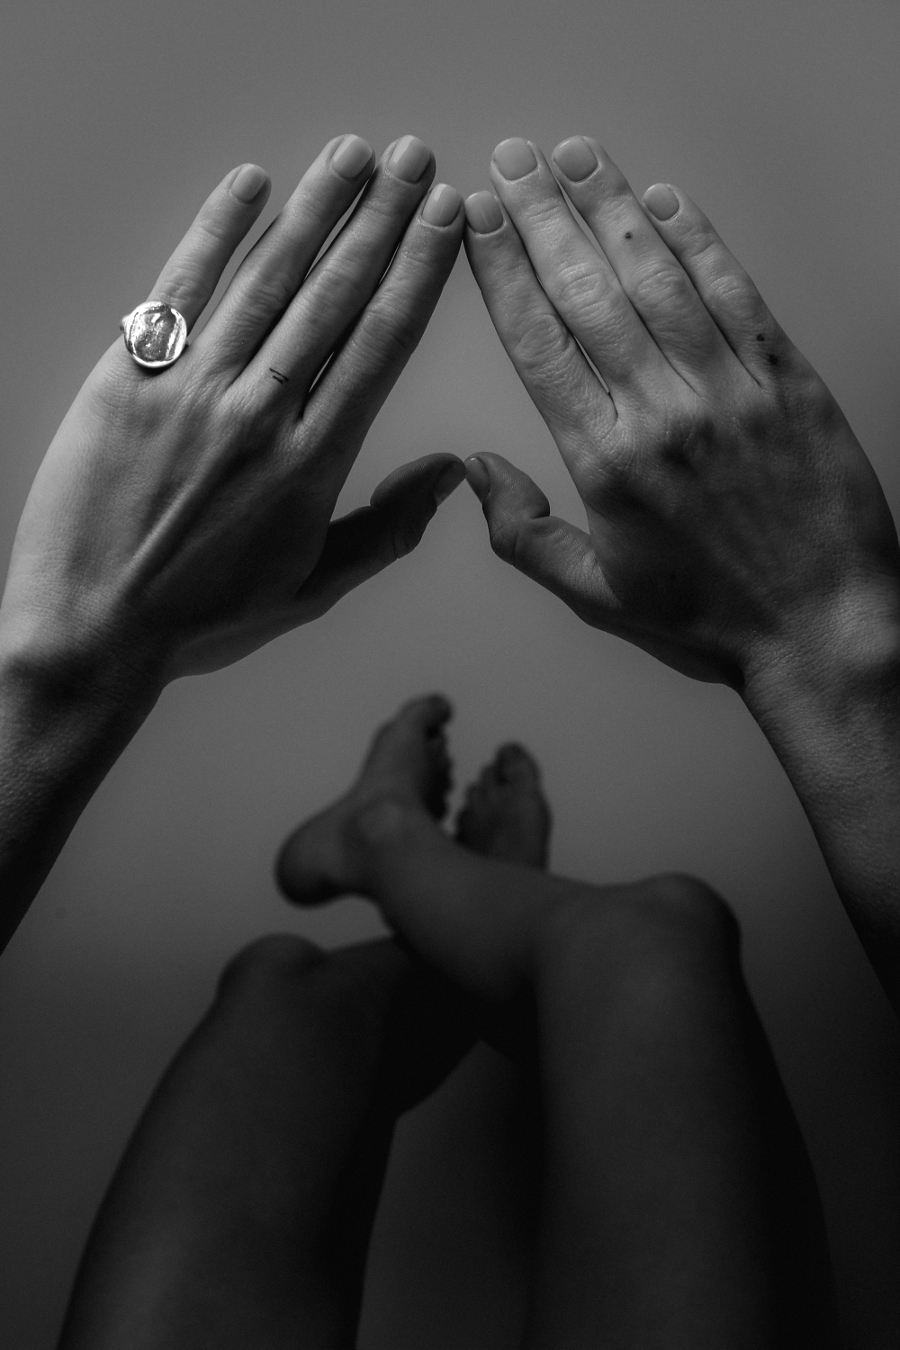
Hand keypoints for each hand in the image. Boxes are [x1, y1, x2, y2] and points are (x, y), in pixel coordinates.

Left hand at [0, 136, 464, 698]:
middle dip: (379, 220)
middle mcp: (260, 413)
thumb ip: (389, 527)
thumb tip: (452, 473)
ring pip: (266, 279)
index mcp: (313, 463)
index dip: (417, 273)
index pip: (380, 345)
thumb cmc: (202, 613)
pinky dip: (215, 233)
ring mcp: (192, 390)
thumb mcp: (312, 585)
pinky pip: (179, 290)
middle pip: (333, 296)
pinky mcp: (129, 378)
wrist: (92, 625)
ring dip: (314, 210)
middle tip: (412, 159)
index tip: (444, 221)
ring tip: (352, 154)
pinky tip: (250, 185)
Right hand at [462, 137, 899, 687]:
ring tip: (576, 156)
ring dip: (611, 209)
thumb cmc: (708, 618)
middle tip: (513, 161)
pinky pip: (737, 294)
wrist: (822, 628)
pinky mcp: (789, 382)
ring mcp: (730, 391)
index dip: (502, 272)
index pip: (540, 344)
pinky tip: (665, 202)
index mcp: (606, 462)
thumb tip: (474, 472)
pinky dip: (700, 241)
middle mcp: (662, 414)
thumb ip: (523, 536)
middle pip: (588, 293)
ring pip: (659, 278)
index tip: (478, 220)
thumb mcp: (597, 596)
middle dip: (542, 218)